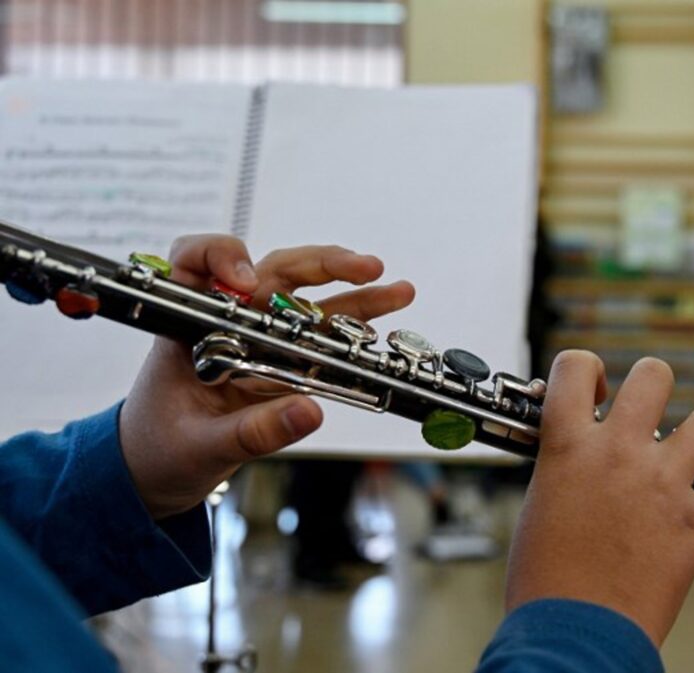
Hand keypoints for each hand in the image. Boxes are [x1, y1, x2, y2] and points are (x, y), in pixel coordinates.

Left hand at [120, 235, 414, 519]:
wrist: (158, 472)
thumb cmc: (158, 450)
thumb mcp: (202, 446)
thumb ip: (254, 432)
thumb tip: (310, 411)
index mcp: (189, 327)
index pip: (196, 263)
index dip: (221, 256)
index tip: (246, 283)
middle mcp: (229, 322)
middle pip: (275, 271)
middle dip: (323, 264)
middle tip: (367, 268)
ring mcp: (260, 340)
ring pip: (309, 302)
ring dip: (354, 294)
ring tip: (398, 291)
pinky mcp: (281, 363)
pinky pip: (320, 340)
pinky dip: (354, 332)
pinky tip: (385, 328)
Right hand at [505, 352, 693, 645]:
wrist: (575, 630)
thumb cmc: (545, 580)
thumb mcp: (539, 508)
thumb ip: (565, 474)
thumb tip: (578, 469)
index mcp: (568, 446)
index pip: (574, 368)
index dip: (586, 367)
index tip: (595, 388)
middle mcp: (618, 451)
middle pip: (652, 377)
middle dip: (655, 377)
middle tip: (655, 394)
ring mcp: (661, 482)